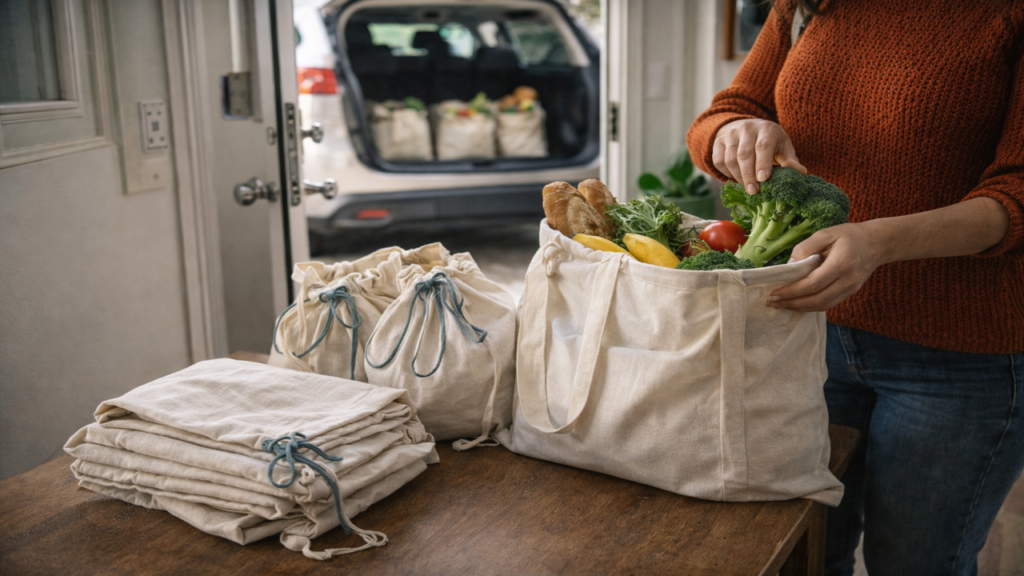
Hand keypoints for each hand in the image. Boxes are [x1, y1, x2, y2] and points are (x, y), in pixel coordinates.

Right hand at [713, 119, 807, 193]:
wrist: (749, 129)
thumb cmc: (771, 142)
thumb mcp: (783, 148)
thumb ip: (790, 161)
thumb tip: (801, 172)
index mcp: (766, 128)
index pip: (762, 146)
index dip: (762, 163)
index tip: (763, 179)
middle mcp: (746, 128)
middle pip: (744, 154)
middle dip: (749, 175)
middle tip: (754, 191)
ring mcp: (730, 134)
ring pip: (730, 159)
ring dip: (738, 176)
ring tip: (747, 186)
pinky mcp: (718, 141)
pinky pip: (718, 161)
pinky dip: (726, 173)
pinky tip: (736, 178)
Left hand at [767, 222, 888, 311]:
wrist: (877, 243)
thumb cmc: (849, 236)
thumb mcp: (826, 234)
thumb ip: (806, 248)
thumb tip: (789, 265)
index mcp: (841, 264)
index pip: (813, 284)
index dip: (792, 291)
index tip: (774, 293)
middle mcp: (848, 280)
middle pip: (817, 299)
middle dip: (792, 303)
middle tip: (772, 302)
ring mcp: (851, 289)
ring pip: (822, 305)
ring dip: (800, 308)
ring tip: (781, 305)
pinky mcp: (850, 293)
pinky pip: (828, 304)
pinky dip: (810, 306)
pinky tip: (797, 303)